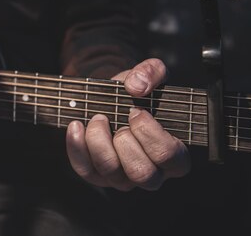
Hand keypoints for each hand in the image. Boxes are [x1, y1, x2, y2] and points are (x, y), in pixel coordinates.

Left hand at [65, 58, 189, 190]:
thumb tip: (136, 86)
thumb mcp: (150, 75)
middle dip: (124, 140)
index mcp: (173, 155)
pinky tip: (77, 125)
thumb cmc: (138, 94)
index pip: (167, 156)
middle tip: (117, 116)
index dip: (150, 133)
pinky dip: (77, 146)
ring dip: (99, 140)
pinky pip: (85, 169)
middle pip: (141, 172)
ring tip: (97, 118)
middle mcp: (152, 173)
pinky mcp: (98, 176)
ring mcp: (124, 178)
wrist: (112, 99)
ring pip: (110, 171)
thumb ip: (151, 72)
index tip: (136, 111)